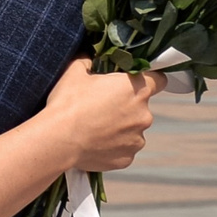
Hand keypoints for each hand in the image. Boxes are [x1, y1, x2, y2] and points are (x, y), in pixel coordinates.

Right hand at [46, 59, 163, 172]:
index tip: (135, 82)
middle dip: (125, 106)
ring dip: (119, 127)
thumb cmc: (68, 103)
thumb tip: (89, 58)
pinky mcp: (127, 158)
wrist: (58, 140)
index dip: (148, 79)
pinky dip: (113, 146)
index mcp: (136, 89)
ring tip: (94, 128)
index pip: (158, 80)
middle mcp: (144, 115)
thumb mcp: (74, 72)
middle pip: (140, 107)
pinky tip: (94, 143)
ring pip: (132, 129)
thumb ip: (87, 61)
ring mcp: (137, 139)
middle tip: (100, 107)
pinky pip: (123, 148)